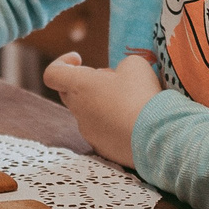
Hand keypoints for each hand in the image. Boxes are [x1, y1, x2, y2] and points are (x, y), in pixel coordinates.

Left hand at [41, 50, 162, 166]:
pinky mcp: (102, 149)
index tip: (79, 59)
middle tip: (113, 80)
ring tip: (130, 102)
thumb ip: (120, 66)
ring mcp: (88, 132)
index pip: (52, 74)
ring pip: (87, 112)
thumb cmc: (142, 96)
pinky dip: (113, 123)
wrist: (156, 137)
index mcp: (79, 87)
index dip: (62, 63)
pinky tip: (134, 122)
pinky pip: (102, 130)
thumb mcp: (134, 65)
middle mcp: (78, 111)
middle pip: (70, 92)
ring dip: (102, 103)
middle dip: (87, 82)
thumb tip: (117, 77)